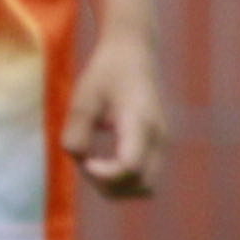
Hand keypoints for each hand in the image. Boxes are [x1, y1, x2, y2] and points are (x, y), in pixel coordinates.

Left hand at [64, 35, 166, 198]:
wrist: (134, 52)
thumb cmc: (106, 71)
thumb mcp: (83, 97)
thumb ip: (77, 130)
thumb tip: (78, 159)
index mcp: (140, 122)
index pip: (130, 168)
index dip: (104, 174)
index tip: (84, 162)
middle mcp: (158, 137)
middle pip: (142, 185)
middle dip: (109, 186)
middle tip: (86, 163)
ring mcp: (162, 143)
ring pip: (146, 186)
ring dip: (118, 186)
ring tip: (94, 163)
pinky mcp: (158, 145)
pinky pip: (145, 176)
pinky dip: (124, 179)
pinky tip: (103, 160)